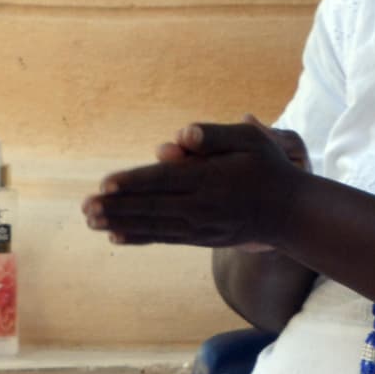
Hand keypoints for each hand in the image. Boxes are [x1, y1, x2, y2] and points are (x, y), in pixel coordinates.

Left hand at [83, 119, 305, 249]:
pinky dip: (139, 237)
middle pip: (152, 207)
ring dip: (120, 223)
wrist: (289, 213)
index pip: (164, 180)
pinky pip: (165, 238)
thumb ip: (214, 134)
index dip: (132, 183)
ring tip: (91, 222)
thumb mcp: (250, 139)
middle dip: (116, 208)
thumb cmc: (268, 168)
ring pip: (154, 225)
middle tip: (85, 208)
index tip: (104, 185)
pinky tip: (117, 236)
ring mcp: (201, 227)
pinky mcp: (201, 239)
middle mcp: (202, 206)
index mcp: (211, 179)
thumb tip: (182, 136)